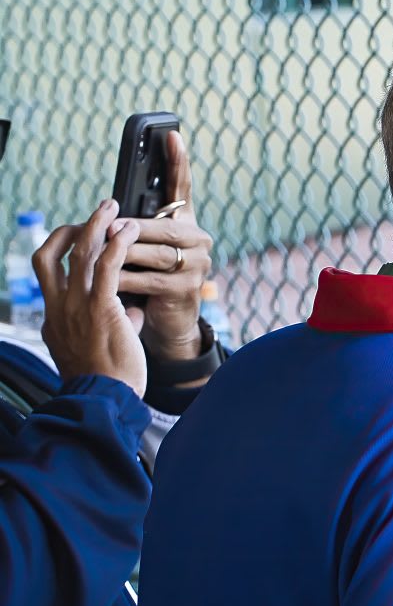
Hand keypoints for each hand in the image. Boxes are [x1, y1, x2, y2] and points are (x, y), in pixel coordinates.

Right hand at [35, 203, 147, 395]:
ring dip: (97, 224)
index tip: (79, 235)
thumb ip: (115, 322)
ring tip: (113, 205)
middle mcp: (59, 306)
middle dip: (74, 227)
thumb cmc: (108, 379)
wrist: (105, 399)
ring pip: (80, 253)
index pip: (47, 271)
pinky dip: (117, 243)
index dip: (59, 247)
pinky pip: (107, 267)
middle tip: (97, 211)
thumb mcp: (101, 346)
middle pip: (52, 253)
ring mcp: (77, 306)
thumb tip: (133, 312)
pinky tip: (129, 229)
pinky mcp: (101, 309)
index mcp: (54, 315)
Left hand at [118, 129, 213, 359]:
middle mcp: (198, 240)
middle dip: (131, 229)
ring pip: (155, 252)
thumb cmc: (146, 279)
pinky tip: (109, 280)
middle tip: (105, 228)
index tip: (171, 135)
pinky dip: (126, 279)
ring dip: (123, 254)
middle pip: (162, 227)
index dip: (178, 162)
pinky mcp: (189, 289)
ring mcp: (198, 265)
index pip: (183, 188)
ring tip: (99, 255)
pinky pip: (151, 279)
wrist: (165, 322)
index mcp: (185, 224)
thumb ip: (132, 229)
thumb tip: (107, 218)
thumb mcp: (140, 249)